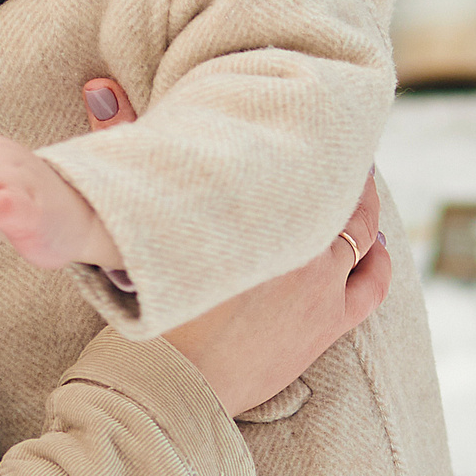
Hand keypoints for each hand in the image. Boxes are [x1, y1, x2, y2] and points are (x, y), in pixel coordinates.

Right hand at [80, 76, 390, 418]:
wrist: (166, 387)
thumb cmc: (139, 300)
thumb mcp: (136, 217)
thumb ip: (128, 143)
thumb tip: (99, 87)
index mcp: (258, 208)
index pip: (301, 150)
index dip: (306, 127)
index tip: (302, 111)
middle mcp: (302, 241)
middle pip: (339, 183)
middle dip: (337, 161)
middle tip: (329, 143)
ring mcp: (322, 285)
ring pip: (362, 227)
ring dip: (359, 204)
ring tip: (351, 185)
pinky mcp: (328, 323)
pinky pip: (374, 281)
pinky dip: (375, 258)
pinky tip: (370, 246)